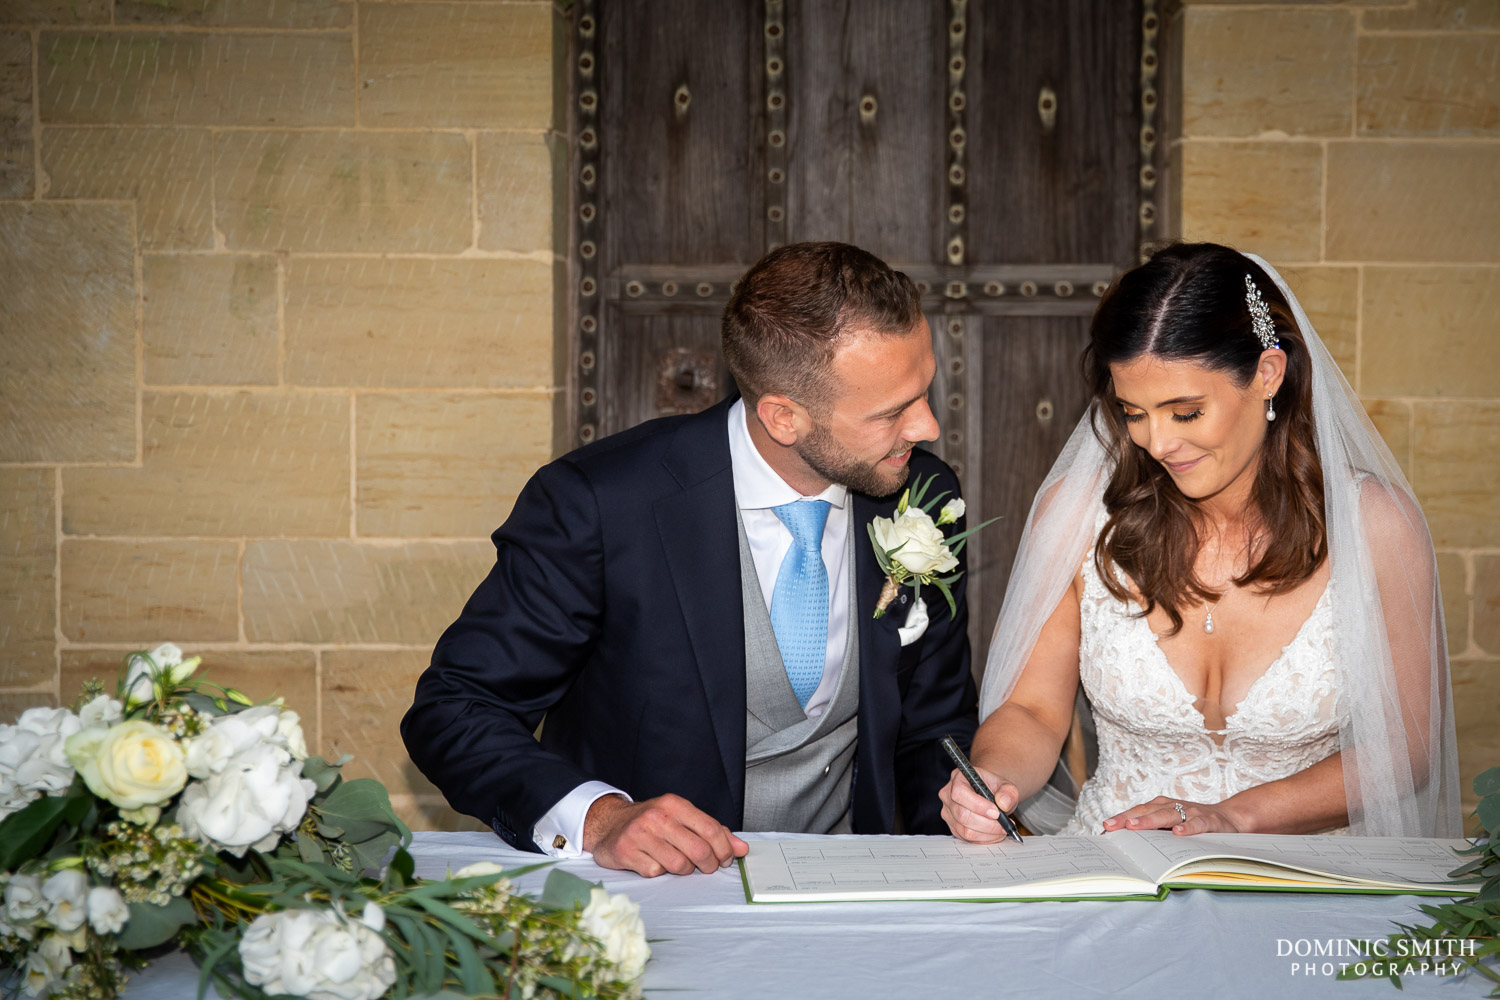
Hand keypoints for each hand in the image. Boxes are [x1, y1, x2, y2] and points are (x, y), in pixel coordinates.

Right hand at [583, 793, 747, 876]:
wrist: (609, 823)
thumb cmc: (651, 823)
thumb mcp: (681, 818)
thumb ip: (712, 831)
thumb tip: (741, 848)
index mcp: (674, 804)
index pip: (710, 829)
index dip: (724, 849)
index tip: (726, 859)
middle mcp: (657, 817)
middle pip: (698, 850)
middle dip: (709, 864)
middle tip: (708, 867)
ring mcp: (640, 834)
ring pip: (679, 865)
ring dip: (684, 870)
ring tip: (678, 863)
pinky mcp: (626, 852)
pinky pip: (656, 872)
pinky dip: (660, 872)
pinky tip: (654, 862)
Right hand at [939, 766, 1018, 843]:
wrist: (990, 793)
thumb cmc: (994, 787)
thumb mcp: (1005, 785)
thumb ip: (1008, 792)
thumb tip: (1003, 804)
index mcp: (958, 779)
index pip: (960, 793)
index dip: (978, 805)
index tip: (996, 812)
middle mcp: (948, 796)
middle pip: (962, 815)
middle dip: (987, 824)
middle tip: (1004, 825)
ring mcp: (949, 813)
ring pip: (965, 830)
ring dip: (987, 834)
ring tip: (1002, 829)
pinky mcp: (953, 827)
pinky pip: (967, 838)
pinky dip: (984, 839)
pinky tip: (994, 833)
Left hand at [1101, 796, 1242, 835]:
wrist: (1230, 817)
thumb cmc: (1193, 823)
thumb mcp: (1172, 826)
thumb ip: (1154, 832)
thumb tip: (1127, 846)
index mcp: (1162, 807)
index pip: (1137, 811)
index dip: (1121, 819)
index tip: (1104, 828)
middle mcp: (1174, 807)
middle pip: (1147, 811)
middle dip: (1128, 818)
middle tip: (1111, 825)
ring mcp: (1191, 812)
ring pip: (1168, 815)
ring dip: (1149, 820)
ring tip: (1133, 826)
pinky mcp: (1209, 821)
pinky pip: (1196, 824)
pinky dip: (1187, 827)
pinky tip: (1177, 833)